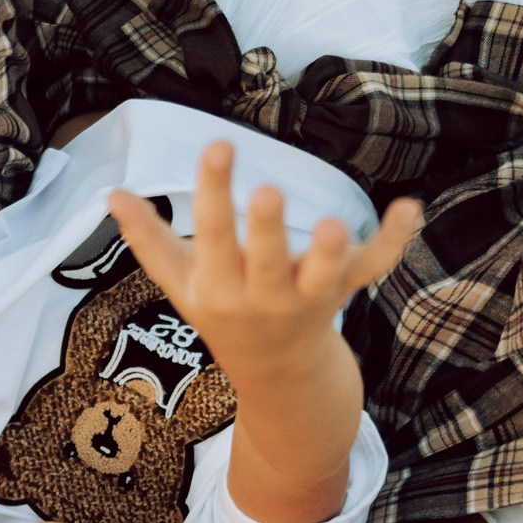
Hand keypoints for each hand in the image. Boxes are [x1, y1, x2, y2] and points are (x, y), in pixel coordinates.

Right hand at [110, 141, 419, 391]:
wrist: (277, 377)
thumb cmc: (223, 314)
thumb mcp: (180, 284)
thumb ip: (149, 239)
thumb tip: (111, 194)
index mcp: (218, 289)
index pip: (213, 238)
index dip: (215, 193)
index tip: (218, 145)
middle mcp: (262, 298)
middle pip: (265, 262)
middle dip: (267, 232)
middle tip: (270, 194)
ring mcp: (307, 298)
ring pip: (322, 277)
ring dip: (330, 255)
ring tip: (335, 226)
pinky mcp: (343, 292)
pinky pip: (373, 268)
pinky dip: (393, 240)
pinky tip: (411, 207)